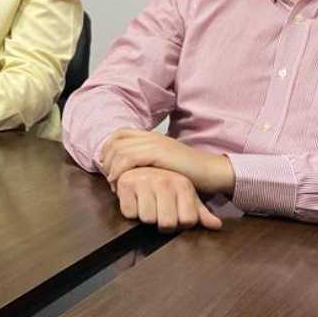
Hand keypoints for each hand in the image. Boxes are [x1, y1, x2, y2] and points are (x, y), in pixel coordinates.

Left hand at [100, 129, 234, 195]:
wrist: (210, 171)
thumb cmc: (188, 172)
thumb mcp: (164, 162)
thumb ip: (148, 161)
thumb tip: (129, 169)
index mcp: (151, 135)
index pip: (119, 134)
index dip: (108, 148)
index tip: (107, 166)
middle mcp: (150, 136)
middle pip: (115, 141)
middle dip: (106, 159)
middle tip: (109, 177)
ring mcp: (154, 142)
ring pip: (119, 149)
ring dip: (111, 167)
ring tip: (113, 183)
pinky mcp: (157, 152)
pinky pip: (129, 158)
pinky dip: (119, 170)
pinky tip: (118, 182)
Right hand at [115, 167, 222, 231]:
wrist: (137, 164)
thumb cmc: (164, 184)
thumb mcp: (185, 195)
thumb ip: (200, 212)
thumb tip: (216, 225)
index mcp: (182, 184)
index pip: (187, 221)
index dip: (180, 224)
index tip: (174, 214)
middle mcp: (164, 181)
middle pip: (167, 223)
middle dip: (162, 223)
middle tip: (158, 212)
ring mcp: (144, 181)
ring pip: (148, 219)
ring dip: (145, 217)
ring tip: (145, 205)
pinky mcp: (125, 183)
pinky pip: (129, 212)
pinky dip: (130, 210)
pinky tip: (133, 201)